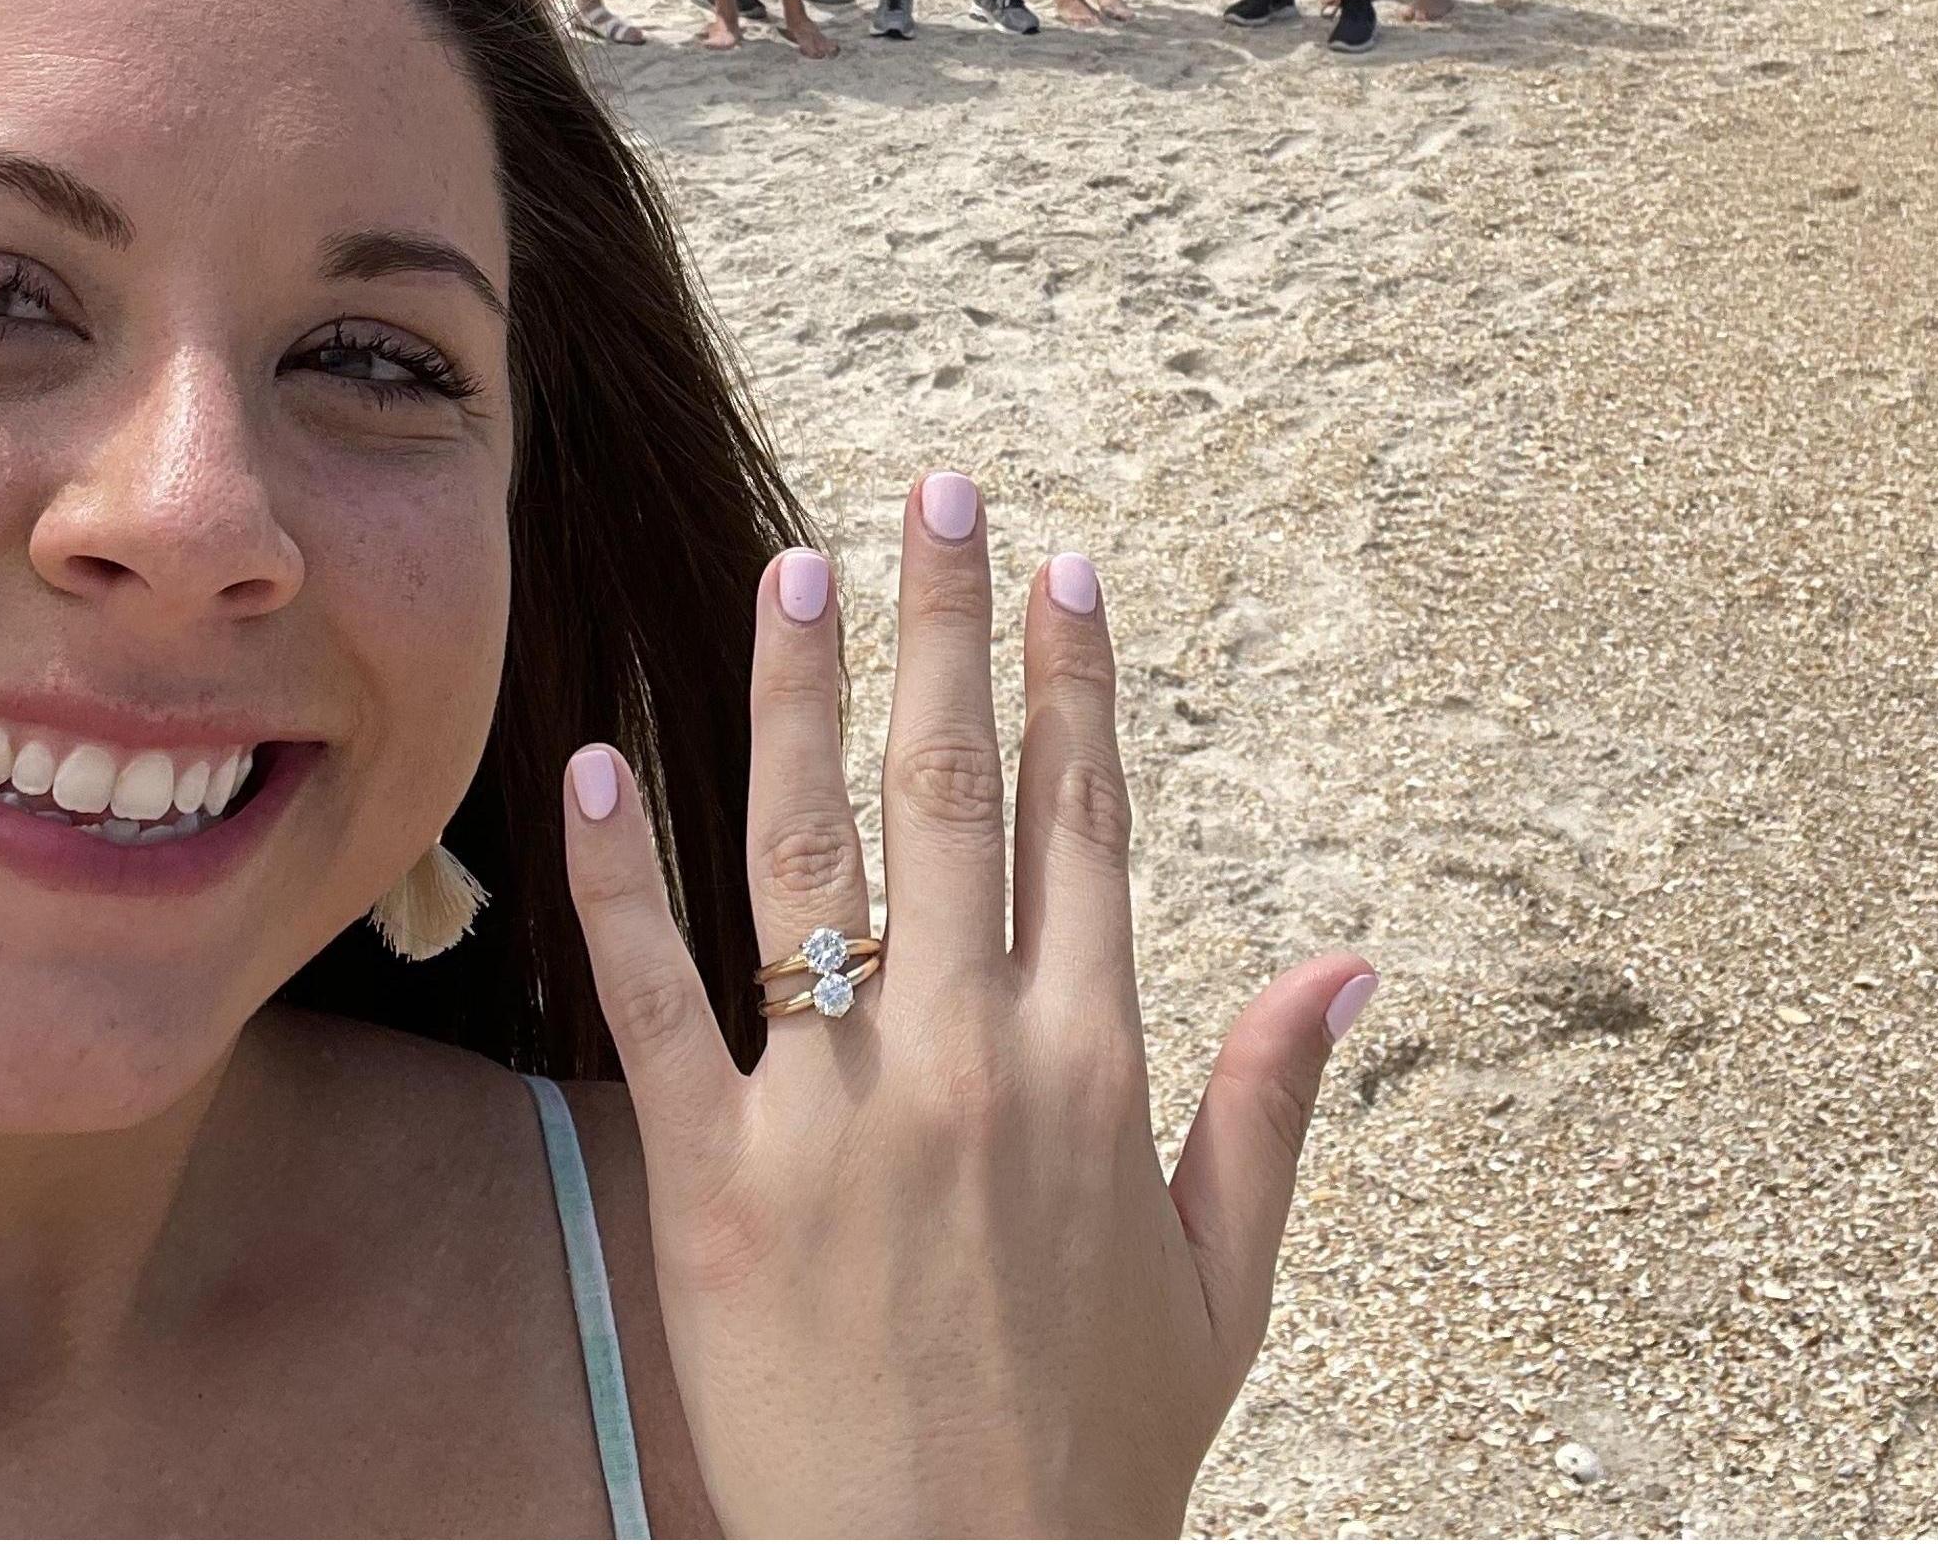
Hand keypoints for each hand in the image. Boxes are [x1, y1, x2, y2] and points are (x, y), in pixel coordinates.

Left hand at [563, 481, 1372, 1538]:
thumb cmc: (1101, 1453)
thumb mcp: (1225, 1287)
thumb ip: (1270, 1106)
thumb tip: (1347, 962)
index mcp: (1094, 1071)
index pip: (1082, 824)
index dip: (1072, 683)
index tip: (1060, 564)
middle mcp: (969, 1061)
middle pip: (951, 795)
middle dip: (944, 629)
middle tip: (936, 489)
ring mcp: (835, 1114)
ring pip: (809, 858)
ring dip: (797, 698)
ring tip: (793, 565)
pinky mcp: (713, 1179)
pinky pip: (656, 997)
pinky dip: (617, 878)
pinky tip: (590, 762)